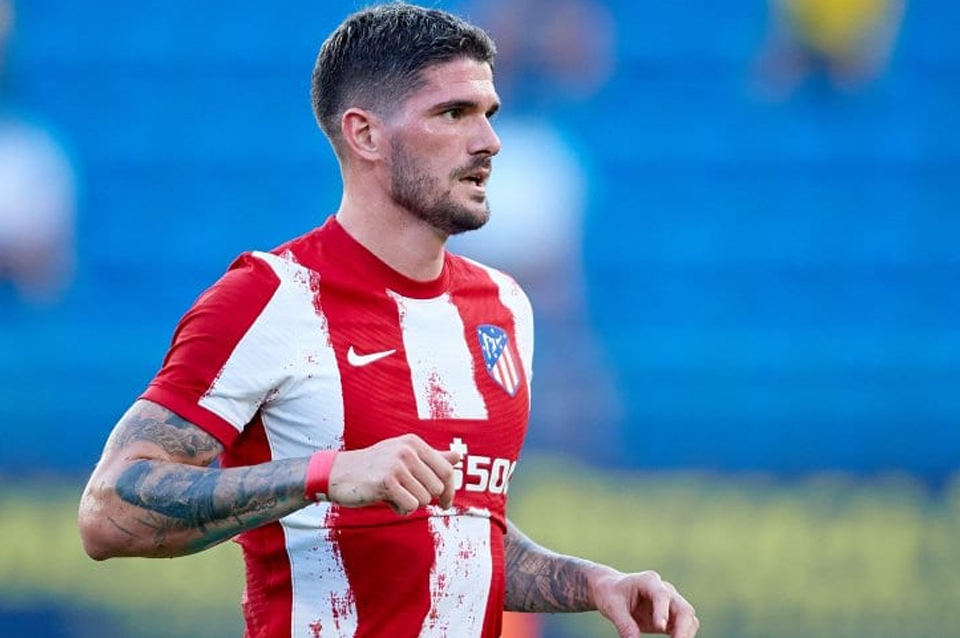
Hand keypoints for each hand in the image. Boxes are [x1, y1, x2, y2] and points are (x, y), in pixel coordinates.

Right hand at [327, 434, 461, 514]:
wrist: (338, 473)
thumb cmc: (374, 467)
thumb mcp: (403, 456)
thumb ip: (431, 458)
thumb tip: (457, 457)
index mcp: (414, 443)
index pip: (447, 470)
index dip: (450, 490)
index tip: (446, 504)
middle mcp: (407, 450)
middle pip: (437, 488)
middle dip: (424, 498)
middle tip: (404, 493)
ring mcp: (397, 465)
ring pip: (424, 500)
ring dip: (410, 503)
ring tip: (392, 494)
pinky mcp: (386, 482)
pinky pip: (410, 506)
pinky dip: (401, 509)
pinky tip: (387, 500)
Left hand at [592, 569, 698, 637]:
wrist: (611, 589)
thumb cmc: (610, 593)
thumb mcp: (612, 607)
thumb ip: (624, 624)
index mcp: (648, 581)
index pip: (662, 595)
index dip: (663, 611)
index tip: (660, 627)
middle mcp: (664, 589)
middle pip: (683, 608)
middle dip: (683, 628)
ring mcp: (670, 603)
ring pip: (688, 618)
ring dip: (685, 634)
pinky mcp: (670, 616)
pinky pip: (684, 627)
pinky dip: (682, 636)